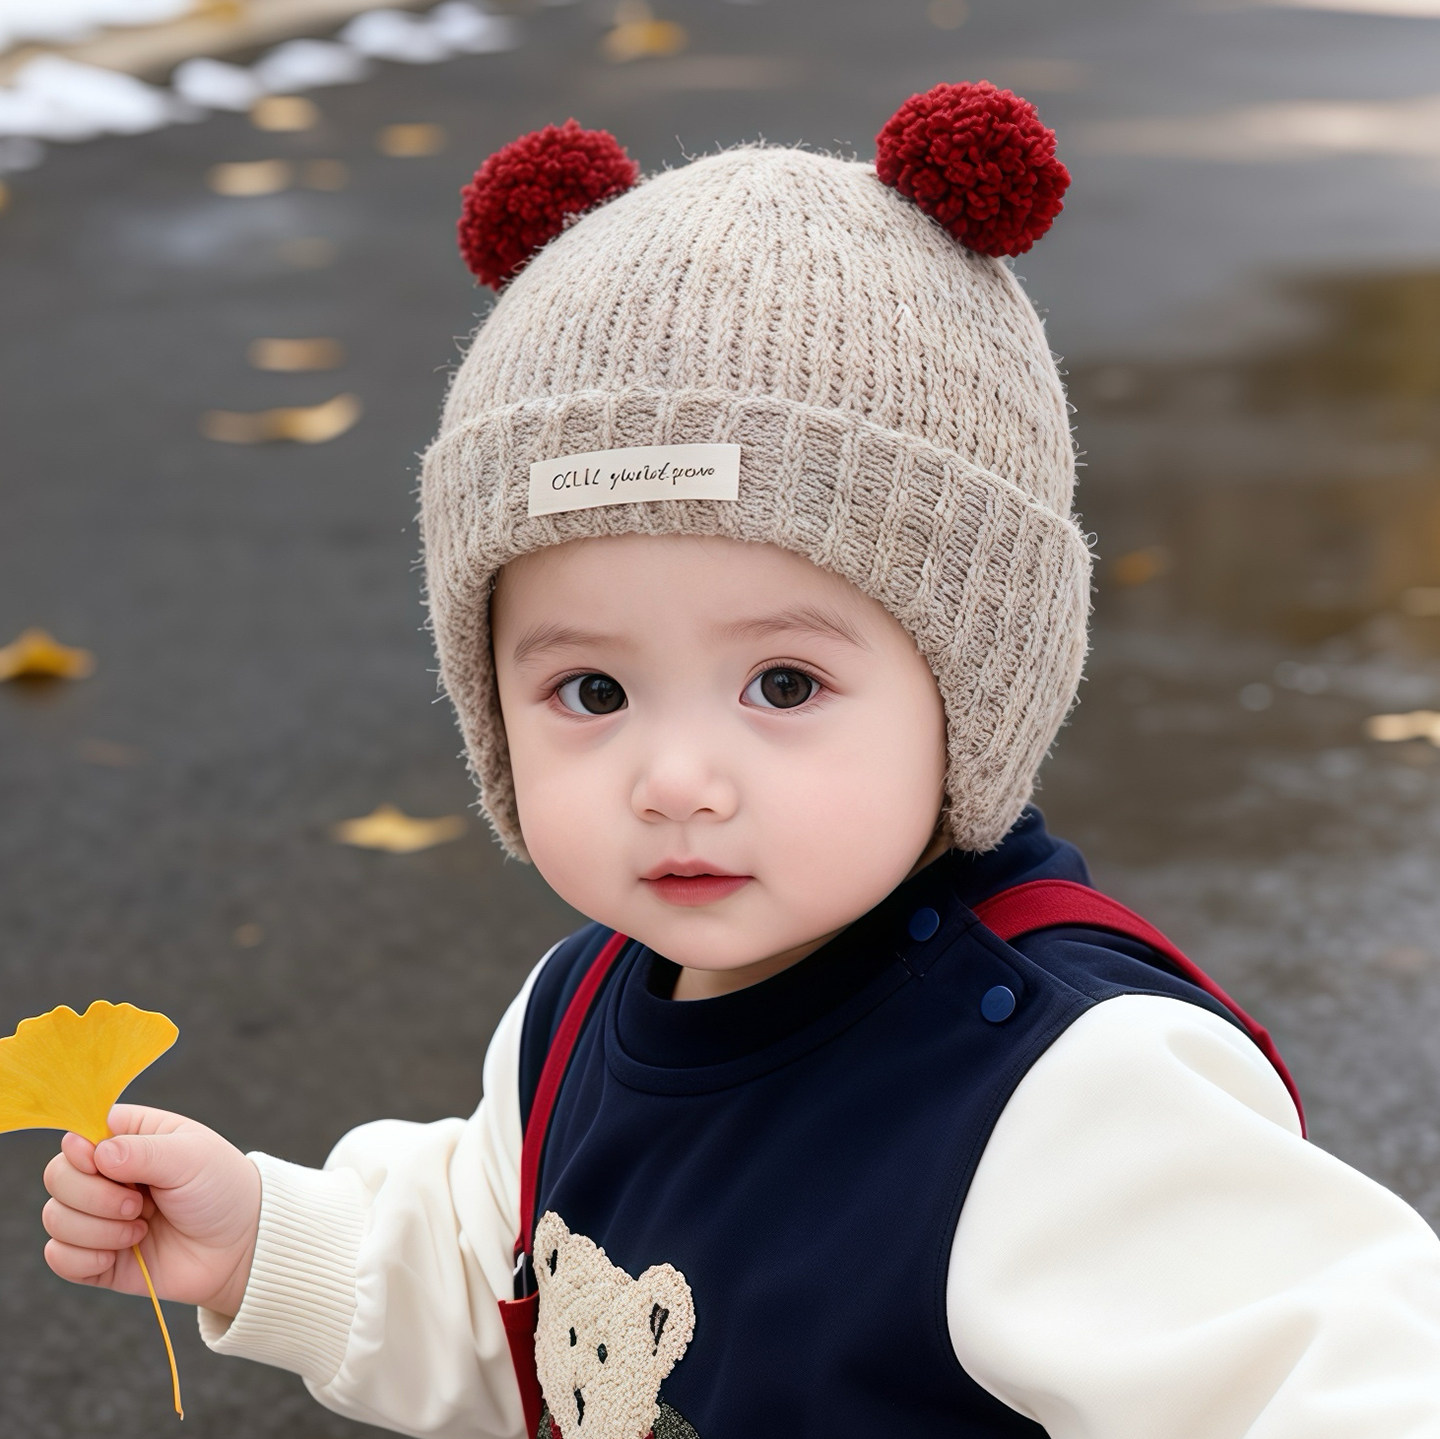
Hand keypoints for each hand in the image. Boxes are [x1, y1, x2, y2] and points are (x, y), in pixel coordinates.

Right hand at [42, 1103, 260, 1317]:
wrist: (240, 1245)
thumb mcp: (191, 1157)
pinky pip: (58, 1258)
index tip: (108, 1166)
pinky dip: (84, 1259)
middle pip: (57, 1176)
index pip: (76, 1135)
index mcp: (129, 1137)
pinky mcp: (96, 1257)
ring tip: (140, 1229)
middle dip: (94, 1196)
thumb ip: (143, 1152)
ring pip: (55, 1219)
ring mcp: (99, 1217)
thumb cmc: (221, 1187)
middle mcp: (106, 1175)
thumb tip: (96, 1153)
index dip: (80, 1152)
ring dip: (97, 1230)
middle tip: (138, 1204)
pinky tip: (120, 1255)